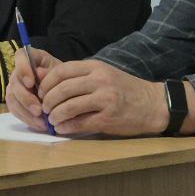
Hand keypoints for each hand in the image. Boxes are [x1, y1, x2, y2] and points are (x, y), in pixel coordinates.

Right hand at [6, 47, 59, 131]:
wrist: (67, 89)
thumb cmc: (65, 77)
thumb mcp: (63, 73)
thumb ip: (52, 73)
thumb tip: (40, 73)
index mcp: (32, 57)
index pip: (20, 57)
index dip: (23, 69)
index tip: (30, 83)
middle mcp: (20, 71)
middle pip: (15, 82)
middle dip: (26, 98)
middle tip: (39, 111)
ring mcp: (16, 86)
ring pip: (13, 98)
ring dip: (26, 112)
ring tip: (41, 122)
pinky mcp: (16, 101)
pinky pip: (15, 110)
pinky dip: (26, 118)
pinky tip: (39, 124)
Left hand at [36, 60, 167, 136]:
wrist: (153, 104)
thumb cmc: (124, 89)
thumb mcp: (102, 74)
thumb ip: (77, 76)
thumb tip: (43, 77)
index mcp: (95, 67)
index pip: (61, 71)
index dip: (46, 83)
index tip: (40, 92)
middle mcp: (100, 80)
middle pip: (62, 89)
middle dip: (48, 100)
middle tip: (43, 108)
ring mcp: (105, 99)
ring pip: (69, 106)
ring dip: (55, 115)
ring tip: (52, 120)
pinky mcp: (109, 118)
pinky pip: (80, 122)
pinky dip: (67, 126)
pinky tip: (62, 128)